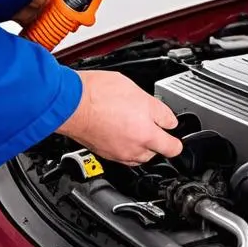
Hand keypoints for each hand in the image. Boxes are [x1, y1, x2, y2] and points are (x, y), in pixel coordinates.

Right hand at [55, 69, 183, 164]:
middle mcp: (133, 149)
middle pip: (155, 152)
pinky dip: (124, 144)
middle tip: (149, 120)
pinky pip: (121, 153)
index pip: (173, 147)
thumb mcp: (138, 92)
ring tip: (132, 123)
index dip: (176, 138)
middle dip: (156, 138)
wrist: (71, 101)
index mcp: (146, 134)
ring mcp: (117, 153)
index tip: (174, 132)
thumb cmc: (98, 93)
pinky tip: (118, 128)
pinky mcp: (103, 153)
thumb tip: (168, 119)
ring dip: (139, 143)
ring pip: (138, 155)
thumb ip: (158, 109)